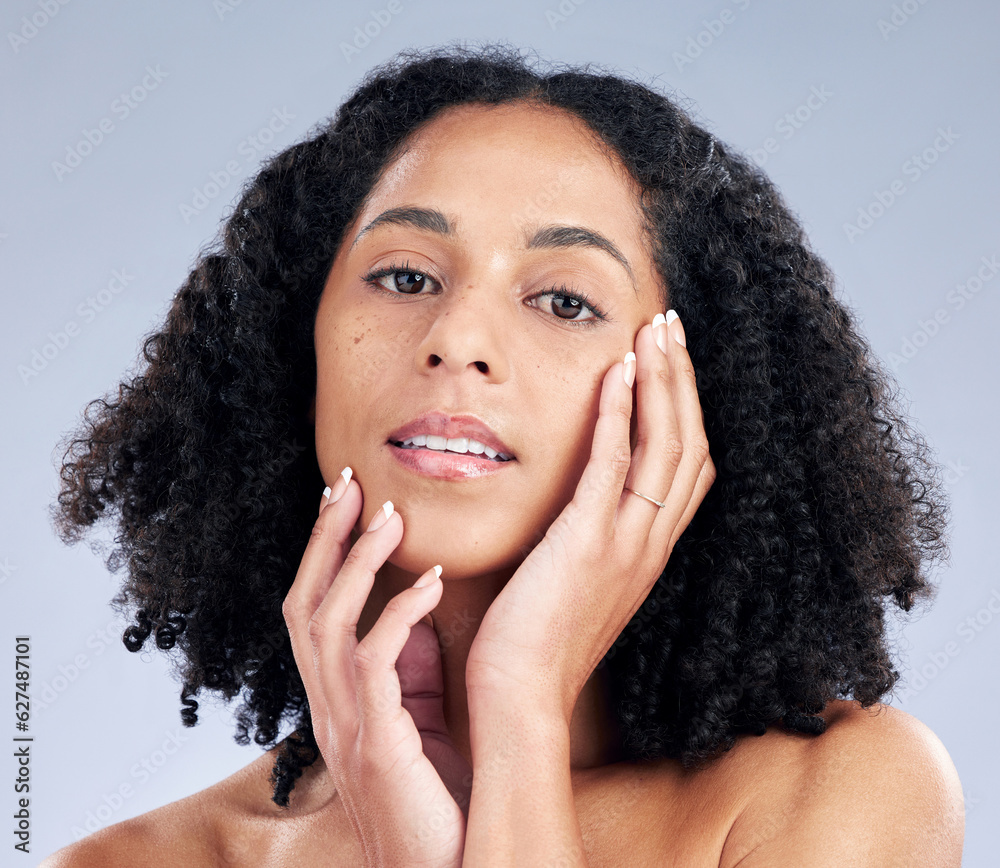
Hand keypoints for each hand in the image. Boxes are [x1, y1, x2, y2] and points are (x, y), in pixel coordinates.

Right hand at [282, 474, 470, 867]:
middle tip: (349, 482)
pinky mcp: (377, 746)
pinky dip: (400, 614)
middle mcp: (328, 708)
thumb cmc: (439, 801)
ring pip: (328, 623)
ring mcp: (346, 728)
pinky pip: (375, 663)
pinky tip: (434, 582)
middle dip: (324, 539)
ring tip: (393, 518)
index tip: (345, 500)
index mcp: (336, 700)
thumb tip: (419, 600)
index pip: (312, 610)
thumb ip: (409, 664)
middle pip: (303, 604)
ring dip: (358, 563)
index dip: (322, 553)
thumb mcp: (417, 719)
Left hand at [465, 311, 715, 721]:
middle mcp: (650, 543)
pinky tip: (616, 371)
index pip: (690, 466)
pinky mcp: (588, 544)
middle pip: (690, 443)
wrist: (520, 697)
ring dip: (663, 381)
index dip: (686, 408)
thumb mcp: (574, 581)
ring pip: (667, 446)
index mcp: (647, 551)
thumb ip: (587, 537)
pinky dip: (622, 414)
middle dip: (683, 379)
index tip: (670, 360)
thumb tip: (574, 501)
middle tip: (672, 325)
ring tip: (655, 330)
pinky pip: (616, 466)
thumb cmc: (535, 641)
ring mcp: (626, 544)